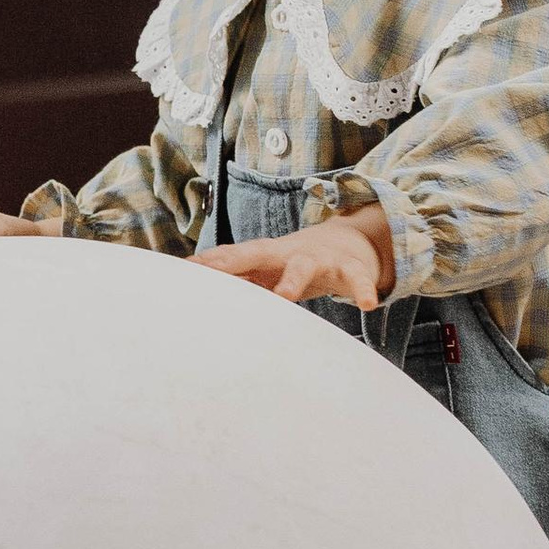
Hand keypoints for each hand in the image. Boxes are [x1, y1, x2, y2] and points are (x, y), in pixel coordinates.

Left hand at [192, 212, 389, 309]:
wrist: (350, 243)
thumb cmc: (297, 264)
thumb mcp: (269, 271)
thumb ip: (240, 281)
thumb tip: (198, 298)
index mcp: (265, 256)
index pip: (231, 257)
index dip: (207, 265)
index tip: (181, 272)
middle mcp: (288, 253)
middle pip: (257, 252)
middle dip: (233, 262)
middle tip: (209, 273)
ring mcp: (319, 258)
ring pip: (304, 266)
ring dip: (293, 279)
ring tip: (285, 295)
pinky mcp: (348, 268)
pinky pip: (356, 280)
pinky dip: (361, 290)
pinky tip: (368, 305)